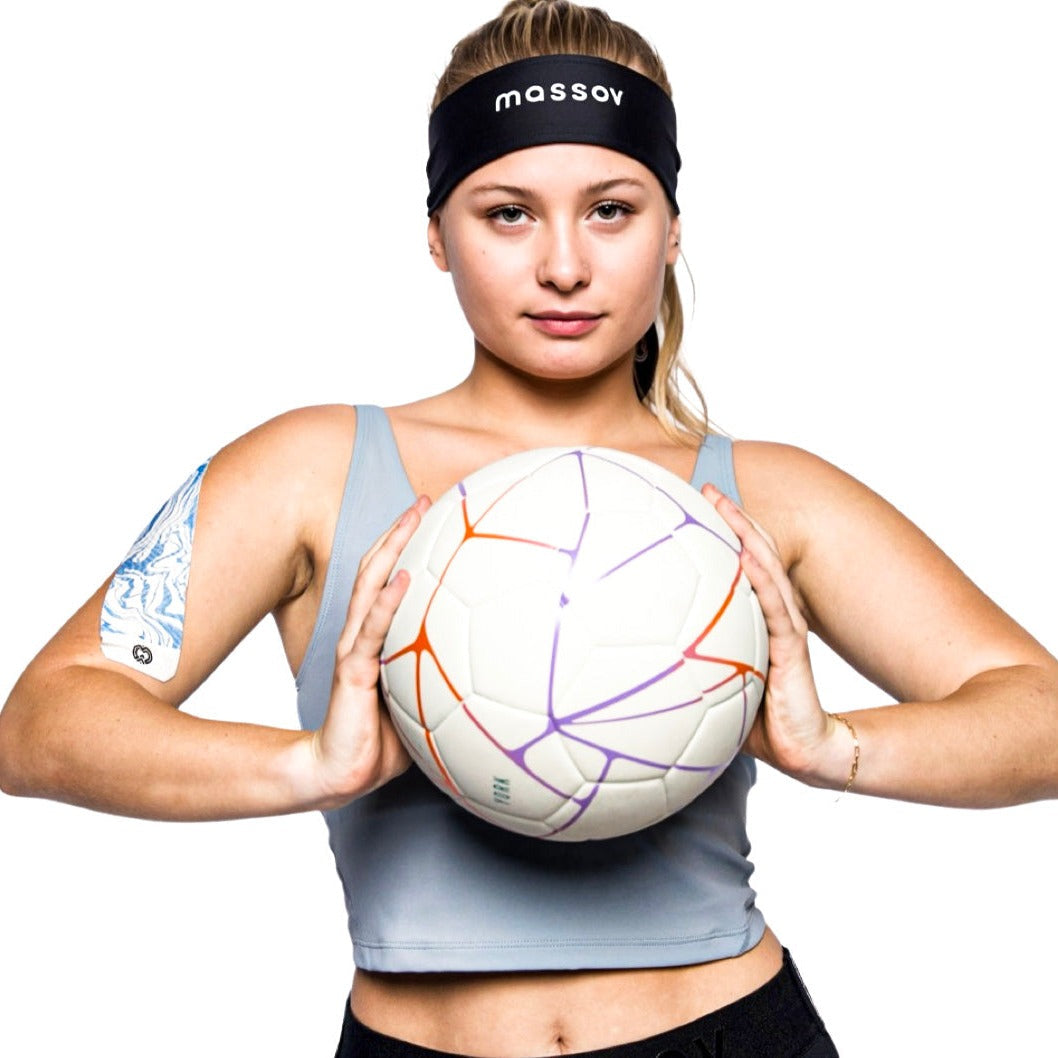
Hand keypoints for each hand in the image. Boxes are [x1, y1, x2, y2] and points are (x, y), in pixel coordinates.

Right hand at [307, 496, 430, 807]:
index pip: (387, 581)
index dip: (404, 547)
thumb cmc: (383, 740)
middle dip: (399, 532)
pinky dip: (388, 602)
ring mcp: (355, 649)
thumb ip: (442, 678)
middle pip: (377, 569)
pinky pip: (373, 631)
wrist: (344, 771)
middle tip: (424, 501)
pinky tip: (405, 579)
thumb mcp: (420, 701)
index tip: (433, 519)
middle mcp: (362, 635)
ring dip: (393, 548)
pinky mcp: (354, 671)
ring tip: (413, 517)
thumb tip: (492, 671)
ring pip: (371, 586)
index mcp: (376, 638)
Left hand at [701, 484, 839, 783]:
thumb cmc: (759, 723)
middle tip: (706, 489)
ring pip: (764, 567)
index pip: (739, 568)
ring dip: (745, 532)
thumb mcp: (713, 690)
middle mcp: (770, 616)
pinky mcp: (792, 645)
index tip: (694, 509)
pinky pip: (774, 604)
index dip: (723, 536)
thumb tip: (635, 672)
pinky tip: (744, 552)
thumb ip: (685, 674)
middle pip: (753, 555)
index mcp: (753, 622)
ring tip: (722, 503)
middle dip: (732, 519)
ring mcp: (783, 626)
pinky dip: (760, 575)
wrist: (802, 749)